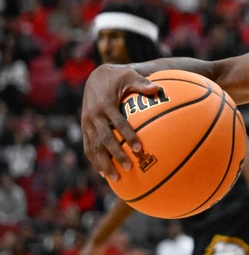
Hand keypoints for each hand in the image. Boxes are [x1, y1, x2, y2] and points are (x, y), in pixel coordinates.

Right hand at [81, 65, 160, 179]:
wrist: (94, 77)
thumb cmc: (117, 77)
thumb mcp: (129, 76)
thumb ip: (142, 83)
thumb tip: (157, 88)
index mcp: (105, 104)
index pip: (118, 123)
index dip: (128, 135)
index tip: (139, 148)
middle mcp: (94, 116)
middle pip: (105, 139)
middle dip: (116, 154)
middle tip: (129, 167)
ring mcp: (87, 123)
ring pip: (94, 146)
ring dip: (103, 163)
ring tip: (115, 178)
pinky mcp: (84, 128)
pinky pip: (88, 147)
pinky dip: (95, 161)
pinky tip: (103, 174)